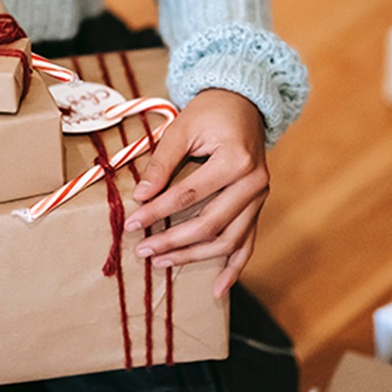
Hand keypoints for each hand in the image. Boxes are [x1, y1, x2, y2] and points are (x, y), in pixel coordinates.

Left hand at [123, 89, 268, 297]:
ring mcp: (260, 198)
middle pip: (210, 224)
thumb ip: (162, 163)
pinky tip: (218, 289)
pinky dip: (234, 268)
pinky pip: (248, 242)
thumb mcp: (182, 128)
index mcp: (236, 160)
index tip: (131, 223)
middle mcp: (254, 183)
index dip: (157, 211)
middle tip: (143, 249)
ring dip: (194, 257)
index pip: (189, 195)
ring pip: (228, 240)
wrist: (244, 102)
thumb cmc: (210, 112)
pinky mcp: (258, 206)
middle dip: (173, 240)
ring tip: (162, 263)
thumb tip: (141, 196)